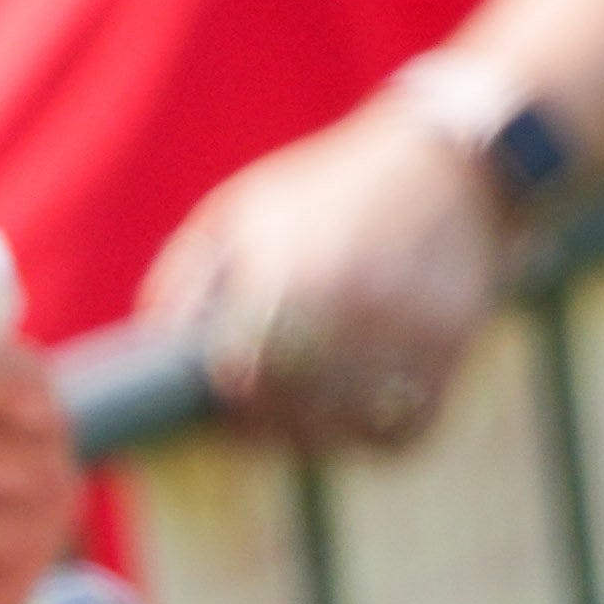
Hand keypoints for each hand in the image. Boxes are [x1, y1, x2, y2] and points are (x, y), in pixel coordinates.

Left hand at [149, 107, 501, 450]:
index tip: (223, 402)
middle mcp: (353, 310)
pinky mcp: (453, 352)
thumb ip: (184, 280)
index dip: (226, 404)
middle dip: (267, 425)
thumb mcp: (242, 211)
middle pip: (291, 413)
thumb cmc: (327, 191)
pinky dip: (373, 438)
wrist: (451, 165)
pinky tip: (351, 418)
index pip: (241, 379)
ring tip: (301, 417)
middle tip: (255, 420)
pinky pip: (403, 433)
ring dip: (317, 435)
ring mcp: (408, 334)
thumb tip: (151, 350)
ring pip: (345, 432)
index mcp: (292, 275)